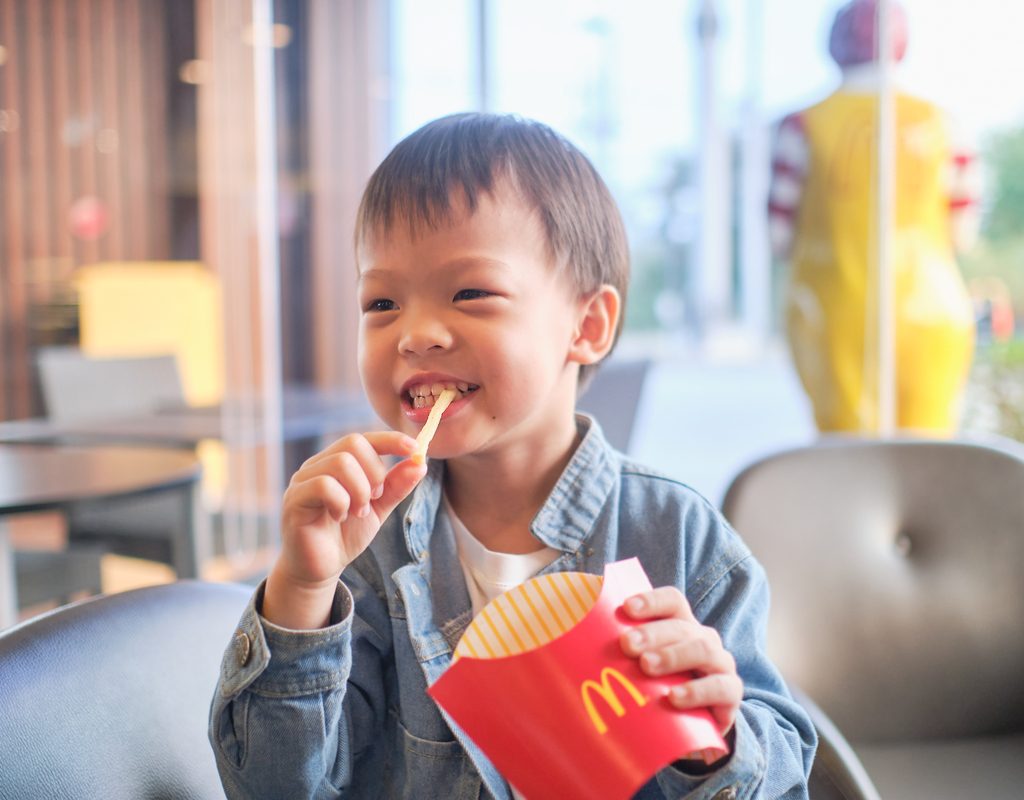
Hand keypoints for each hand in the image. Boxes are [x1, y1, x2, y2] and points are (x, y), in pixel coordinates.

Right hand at [264, 431, 425, 628]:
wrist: (321, 568)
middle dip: (374, 472)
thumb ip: (396, 486)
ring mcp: (303, 480)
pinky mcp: (294, 499)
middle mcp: (317, 465)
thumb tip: (420, 463)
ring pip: (341, 463)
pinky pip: (323, 485)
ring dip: (360, 490)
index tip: (415, 448)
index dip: (390, 439)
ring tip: (358, 513)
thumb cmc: (346, 535)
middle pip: (353, 443)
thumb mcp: (379, 508)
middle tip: (374, 498)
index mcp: (336, 462)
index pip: (364, 439)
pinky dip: (341, 502)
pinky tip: (339, 517)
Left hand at [619, 587, 742, 736]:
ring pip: (702, 650)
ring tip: (646, 666)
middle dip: (652, 632)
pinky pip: (720, 687)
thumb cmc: (661, 685)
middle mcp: (704, 638)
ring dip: (672, 655)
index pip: (672, 600)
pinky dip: (696, 691)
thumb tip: (566, 639)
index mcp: (681, 624)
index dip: (651, 600)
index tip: (626, 608)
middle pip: (681, 626)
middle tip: (626, 644)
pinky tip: (673, 698)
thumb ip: (619, 651)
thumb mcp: (642, 666)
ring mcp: (720, 663)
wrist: (696, 725)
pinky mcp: (730, 693)